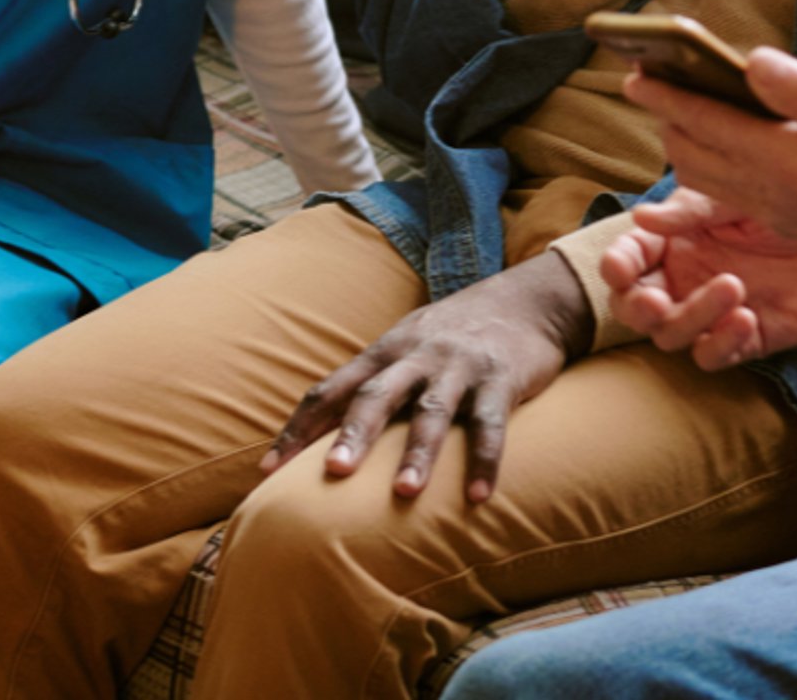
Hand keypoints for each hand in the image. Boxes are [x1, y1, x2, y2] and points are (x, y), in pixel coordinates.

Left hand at [259, 252, 594, 502]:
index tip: (268, 471)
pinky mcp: (501, 379)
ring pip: (432, 411)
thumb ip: (372, 383)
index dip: (299, 427)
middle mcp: (417, 356)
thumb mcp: (408, 345)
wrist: (528, 299)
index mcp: (385, 351)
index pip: (332, 388)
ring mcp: (459, 367)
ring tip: (405, 493)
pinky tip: (480, 497)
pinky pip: (491, 424)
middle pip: (376, 395)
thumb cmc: (455, 332)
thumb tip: (320, 434)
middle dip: (353, 434)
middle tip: (332, 473)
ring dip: (418, 453)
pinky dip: (486, 460)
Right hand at [601, 189, 796, 369]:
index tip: (620, 268)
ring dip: (691, 317)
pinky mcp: (747, 337)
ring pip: (672, 335)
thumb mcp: (734, 195)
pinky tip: (745, 318)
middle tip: (656, 302)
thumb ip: (691, 210)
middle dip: (636, 307)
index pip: (627, 258)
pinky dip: (720, 343)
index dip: (616, 265)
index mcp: (675, 239)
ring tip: (733, 287)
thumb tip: (641, 216)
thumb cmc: (791, 203)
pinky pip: (713, 356)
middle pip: (635, 307)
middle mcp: (686, 278)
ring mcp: (713, 311)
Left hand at [623, 48, 796, 289]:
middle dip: (664, 117)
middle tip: (650, 81)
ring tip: (676, 107)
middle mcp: (766, 190)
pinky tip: (716, 142)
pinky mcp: (783, 218)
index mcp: (781, 159)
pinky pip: (724, 192)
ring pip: (702, 177)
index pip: (704, 122)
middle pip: (690, 153)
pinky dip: (704, 164)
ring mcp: (772, 209)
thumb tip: (751, 62)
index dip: (665, 96)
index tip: (635, 72)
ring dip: (680, 143)